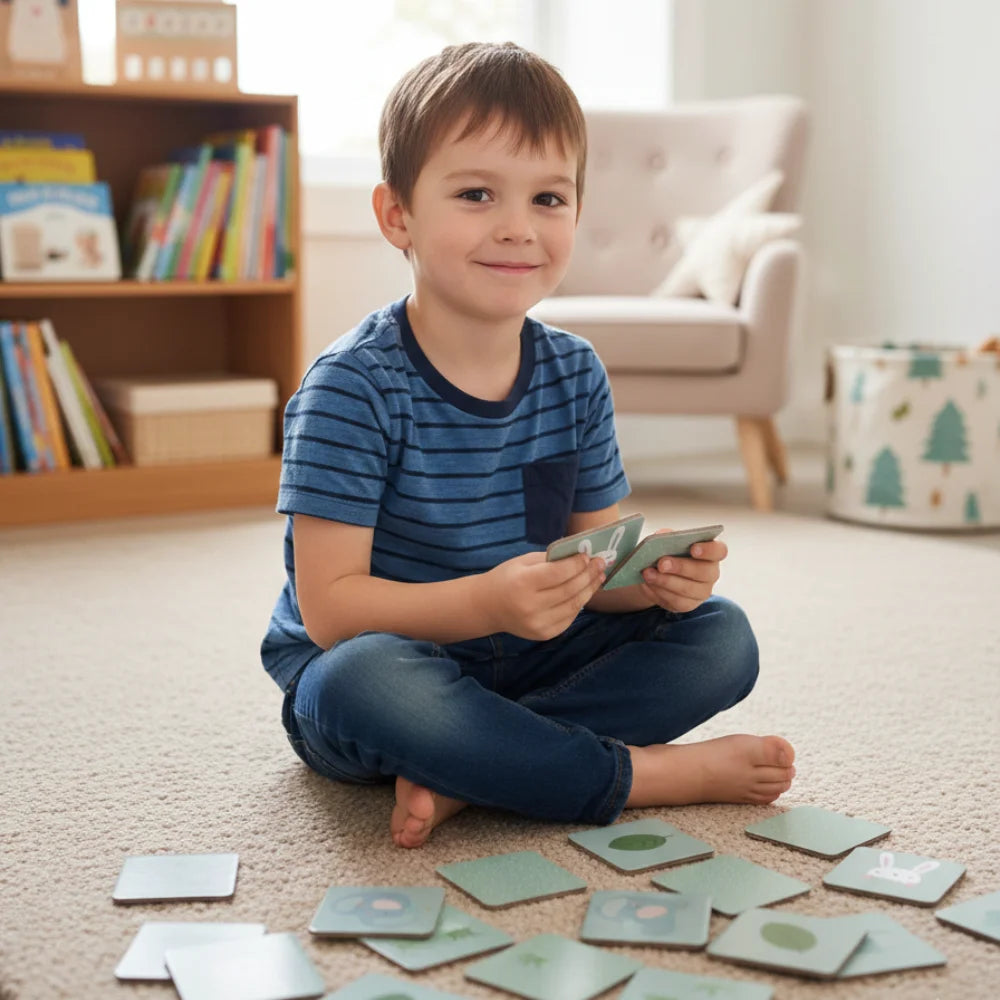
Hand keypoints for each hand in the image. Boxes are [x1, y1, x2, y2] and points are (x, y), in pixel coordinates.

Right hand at [480, 551, 604, 640]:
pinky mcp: (544, 634)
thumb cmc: (507, 578)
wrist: (488, 607)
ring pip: (573, 606)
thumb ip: (551, 559)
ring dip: (589, 590)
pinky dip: (579, 604)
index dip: (577, 564)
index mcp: (523, 583)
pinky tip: (585, 592)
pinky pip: (568, 618)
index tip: (588, 555)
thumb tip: (581, 555)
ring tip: (599, 577)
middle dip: (588, 575)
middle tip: (601, 563)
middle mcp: (531, 606)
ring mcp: (538, 623)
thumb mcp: (524, 562)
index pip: (558, 573)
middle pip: (569, 589)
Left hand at [638, 535, 726, 613]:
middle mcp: (711, 573)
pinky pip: (677, 601)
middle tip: (661, 563)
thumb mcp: (666, 540)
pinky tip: (649, 584)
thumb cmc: (667, 552)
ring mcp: (702, 591)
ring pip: (688, 590)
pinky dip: (660, 592)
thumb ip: (667, 536)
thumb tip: (661, 536)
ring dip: (666, 581)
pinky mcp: (688, 604)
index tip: (693, 548)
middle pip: (704, 572)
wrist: (656, 572)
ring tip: (648, 574)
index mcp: (711, 553)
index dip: (708, 550)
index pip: (719, 551)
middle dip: (681, 567)